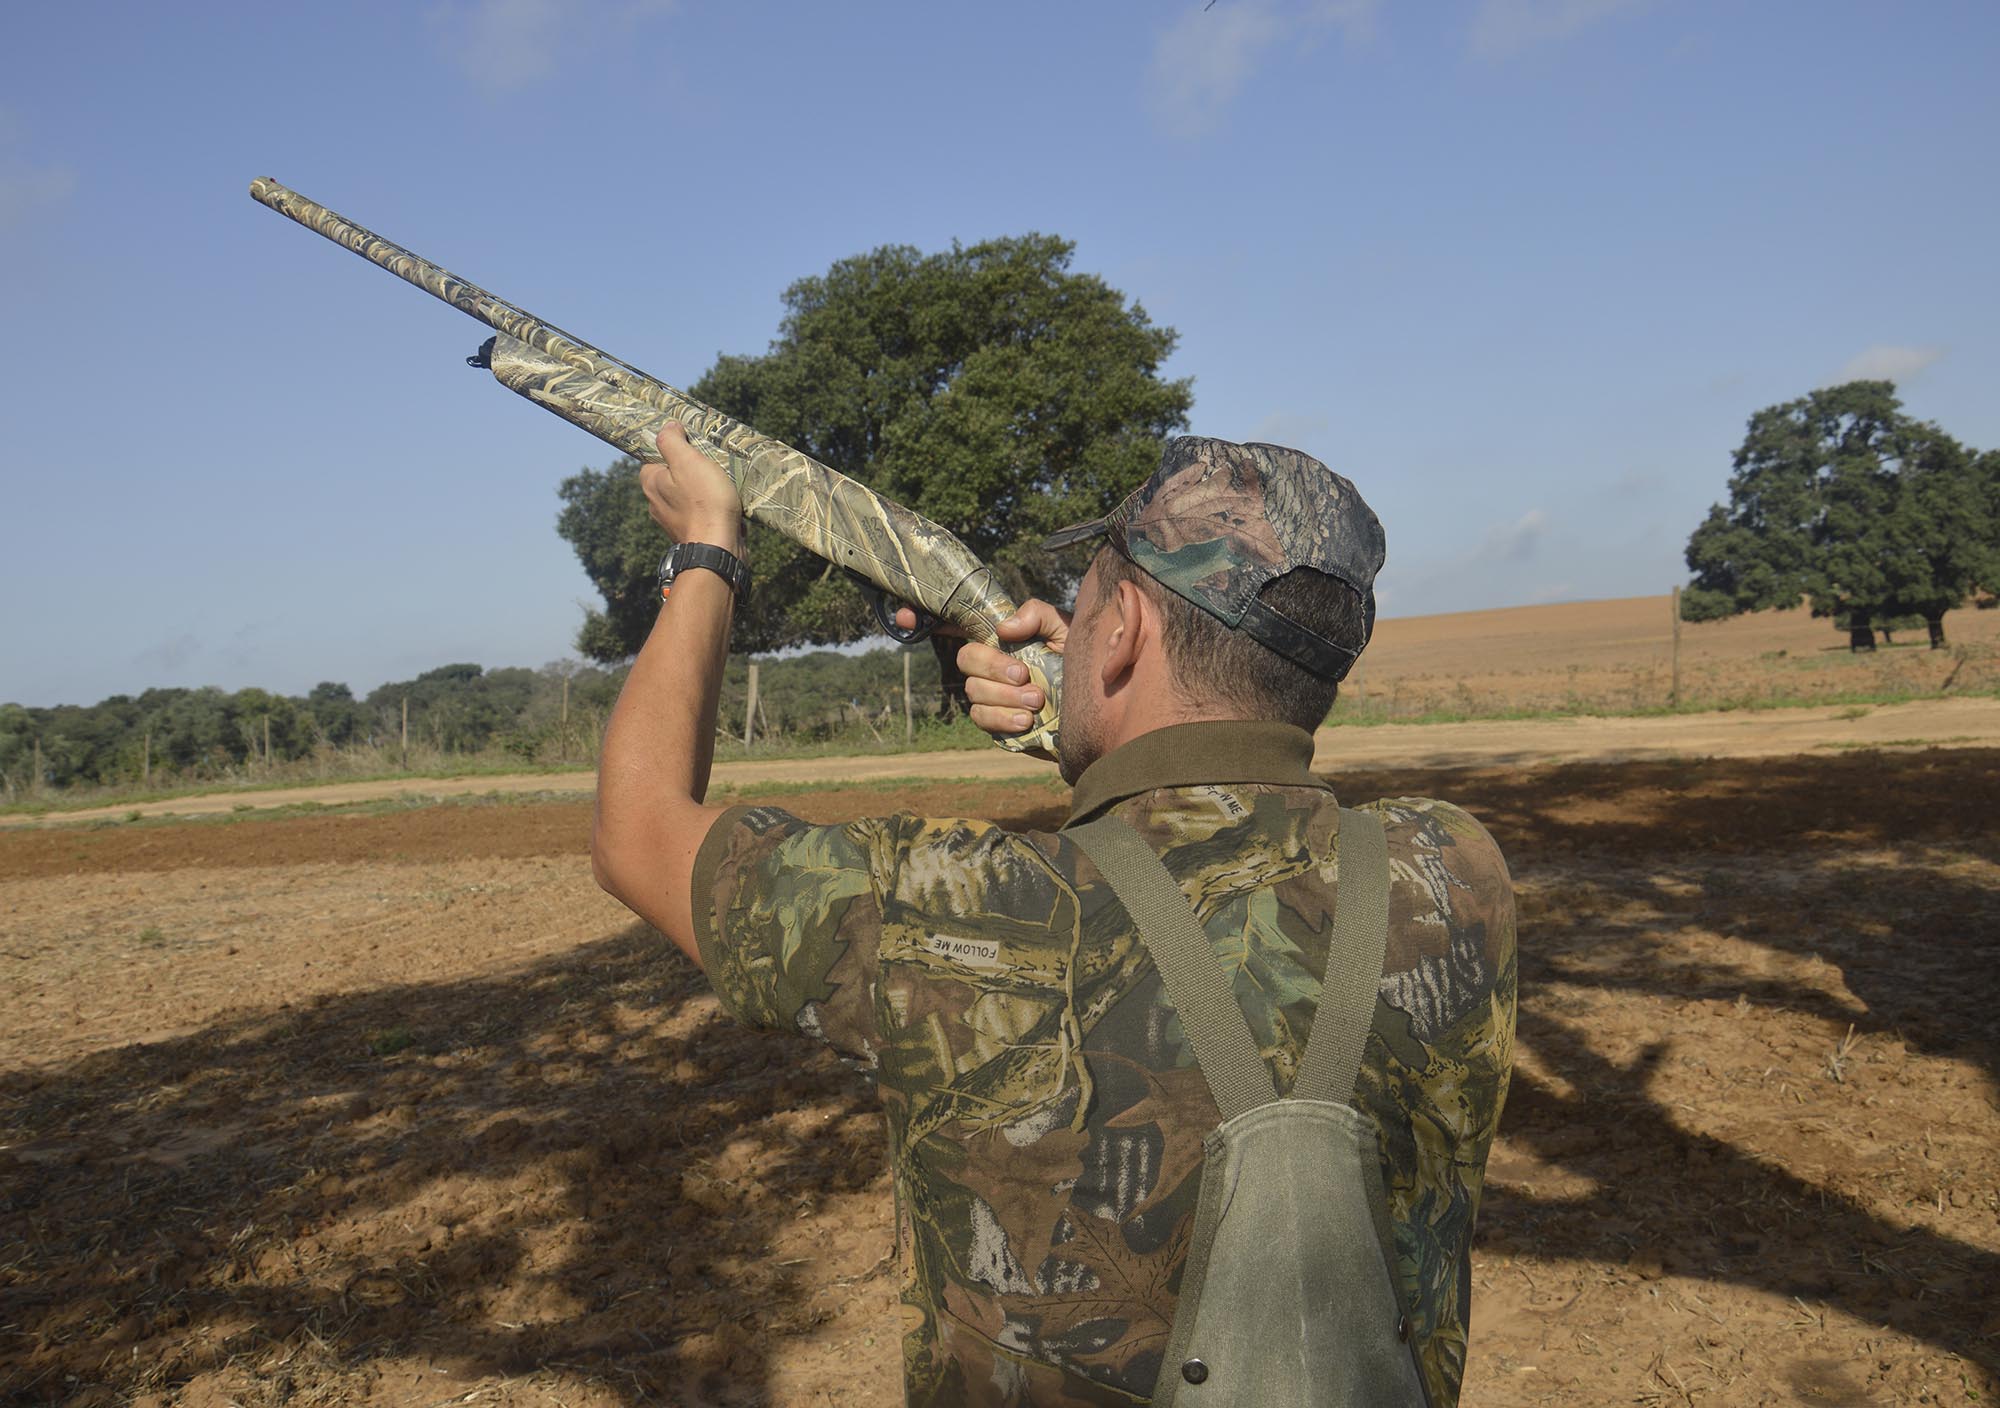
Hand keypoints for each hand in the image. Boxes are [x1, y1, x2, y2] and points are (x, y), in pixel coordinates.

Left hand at [641, 422, 743, 548]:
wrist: (718, 549)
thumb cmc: (704, 503)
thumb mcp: (687, 461)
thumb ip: (672, 441)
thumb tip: (668, 427)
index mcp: (651, 482)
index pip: (657, 456)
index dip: (677, 449)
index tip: (696, 449)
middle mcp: (656, 503)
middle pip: (674, 476)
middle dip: (692, 471)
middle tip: (713, 466)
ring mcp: (673, 521)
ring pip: (688, 496)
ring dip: (705, 491)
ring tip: (723, 487)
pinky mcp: (691, 534)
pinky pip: (701, 513)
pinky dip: (712, 508)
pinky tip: (726, 506)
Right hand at [952, 599, 1069, 736]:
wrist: (1100, 699)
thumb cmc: (1079, 659)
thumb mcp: (1064, 628)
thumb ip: (1037, 616)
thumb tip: (1004, 629)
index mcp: (1002, 652)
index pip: (970, 653)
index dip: (986, 660)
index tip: (1021, 670)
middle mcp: (993, 677)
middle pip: (970, 678)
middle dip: (997, 680)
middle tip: (1031, 684)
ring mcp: (995, 704)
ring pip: (977, 702)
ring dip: (1006, 702)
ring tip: (1038, 702)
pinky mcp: (1002, 727)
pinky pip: (987, 725)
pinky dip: (1004, 721)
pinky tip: (1028, 721)